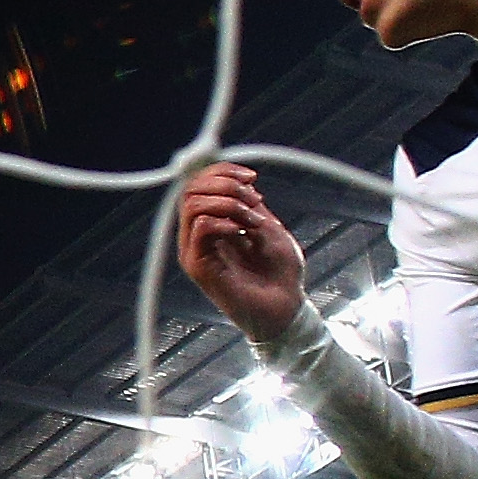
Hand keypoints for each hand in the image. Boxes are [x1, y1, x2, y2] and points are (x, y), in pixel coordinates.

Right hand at [176, 163, 308, 343]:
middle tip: (253, 198)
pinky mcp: (198, 267)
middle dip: (224, 183)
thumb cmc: (280, 274)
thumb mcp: (268, 226)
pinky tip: (243, 232)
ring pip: (192, 204)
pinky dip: (224, 221)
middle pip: (191, 189)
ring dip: (228, 202)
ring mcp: (195, 251)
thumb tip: (235, 178)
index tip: (252, 176)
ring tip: (251, 219)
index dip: (222, 170)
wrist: (286, 308)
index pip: (199, 184)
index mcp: (213, 224)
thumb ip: (248, 203)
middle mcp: (198, 236)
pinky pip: (200, 228)